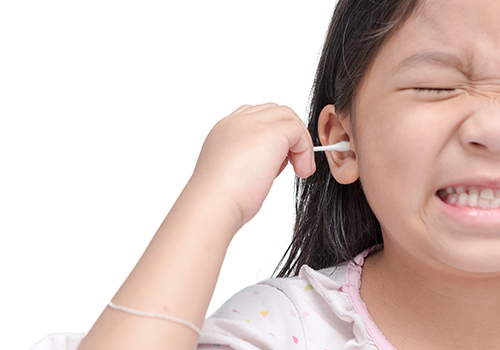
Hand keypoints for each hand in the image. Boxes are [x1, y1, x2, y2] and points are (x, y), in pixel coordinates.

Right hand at [190, 103, 315, 226]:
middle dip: (288, 135)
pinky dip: (305, 149)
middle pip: (274, 112)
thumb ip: (250, 158)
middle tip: (292, 164)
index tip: (276, 160)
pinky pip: (298, 131)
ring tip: (299, 168)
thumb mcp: (232, 172)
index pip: (254, 117)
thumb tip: (273, 161)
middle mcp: (235, 122)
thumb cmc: (219, 199)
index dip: (271, 134)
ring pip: (287, 116)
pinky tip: (301, 170)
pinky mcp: (271, 134)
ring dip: (299, 141)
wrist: (213, 204)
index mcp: (224, 130)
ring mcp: (252, 124)